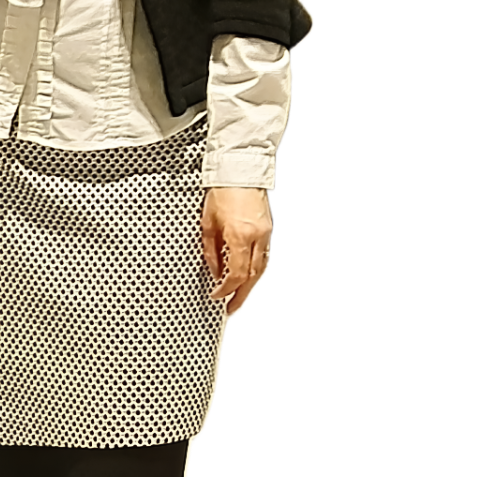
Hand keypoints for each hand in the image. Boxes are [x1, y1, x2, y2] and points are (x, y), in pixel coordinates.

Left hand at [202, 186, 272, 319]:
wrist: (239, 168)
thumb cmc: (222, 190)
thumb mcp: (208, 222)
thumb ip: (210, 250)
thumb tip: (213, 270)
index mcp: (239, 236)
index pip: (235, 274)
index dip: (226, 290)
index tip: (217, 297)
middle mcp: (256, 237)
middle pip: (252, 277)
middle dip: (241, 296)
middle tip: (232, 309)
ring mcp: (265, 233)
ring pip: (261, 269)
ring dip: (250, 285)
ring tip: (239, 296)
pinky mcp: (268, 228)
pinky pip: (264, 256)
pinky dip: (255, 270)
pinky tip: (247, 275)